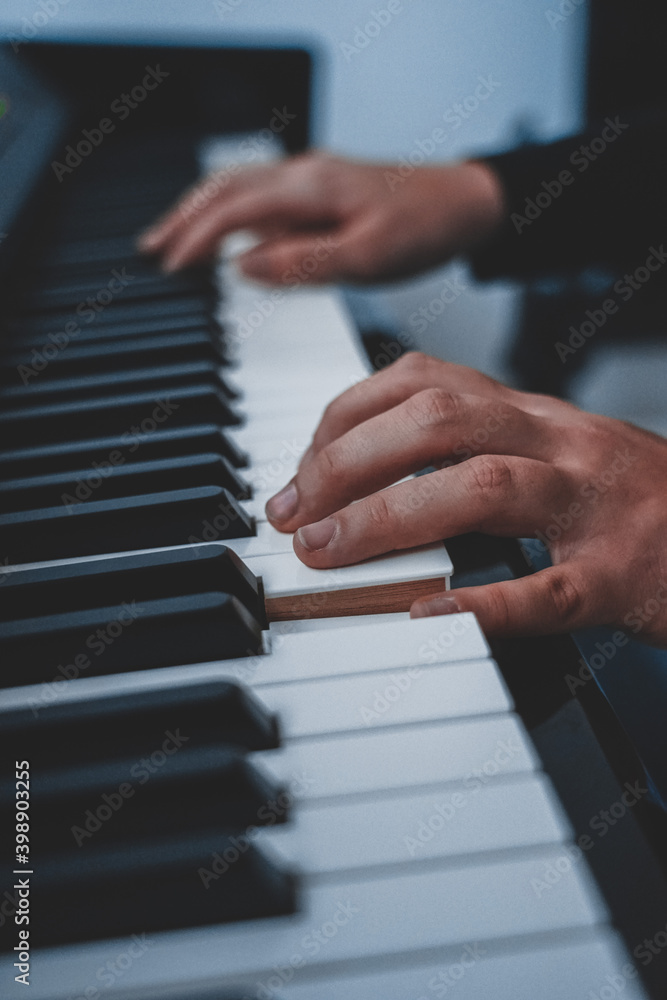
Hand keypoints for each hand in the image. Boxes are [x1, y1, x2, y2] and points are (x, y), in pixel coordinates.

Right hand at [137, 151, 503, 281]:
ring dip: (202, 211)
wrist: (468, 201)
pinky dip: (232, 212)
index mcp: (309, 189)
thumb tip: (242, 266)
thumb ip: (302, 263)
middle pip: (225, 188)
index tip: (169, 268)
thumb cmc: (424, 228)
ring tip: (174, 239)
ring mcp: (312, 179)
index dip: (196, 239)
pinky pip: (263, 195)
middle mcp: (304, 175)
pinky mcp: (323, 189)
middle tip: (150, 248)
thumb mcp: (366, 257)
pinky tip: (230, 235)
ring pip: (240, 187)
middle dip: (183, 218)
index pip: (233, 210)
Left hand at [265, 352, 666, 644]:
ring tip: (330, 551)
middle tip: (294, 515)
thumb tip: (373, 477)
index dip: (346, 419)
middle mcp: (562, 443)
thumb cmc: (639, 504)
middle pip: (439, 419)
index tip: (301, 470)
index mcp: (538, 414)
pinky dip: (482, 604)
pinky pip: (549, 590)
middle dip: (348, 462)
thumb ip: (479, 450)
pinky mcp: (625, 576)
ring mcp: (596, 507)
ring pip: (483, 487)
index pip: (424, 382)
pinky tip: (427, 616)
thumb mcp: (557, 453)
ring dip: (389, 518)